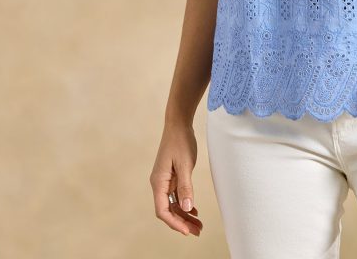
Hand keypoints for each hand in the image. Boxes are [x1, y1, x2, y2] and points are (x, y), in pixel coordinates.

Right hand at [150, 120, 203, 236]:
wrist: (178, 124)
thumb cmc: (180, 141)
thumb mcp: (185, 164)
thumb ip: (185, 187)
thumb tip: (186, 208)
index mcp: (158, 182)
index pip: (163, 210)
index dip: (174, 223)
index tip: (187, 231)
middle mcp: (159, 184)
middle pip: (168, 210)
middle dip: (181, 222)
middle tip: (197, 231)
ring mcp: (165, 180)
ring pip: (173, 204)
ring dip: (184, 215)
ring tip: (198, 225)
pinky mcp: (171, 176)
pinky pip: (176, 195)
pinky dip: (185, 204)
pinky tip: (194, 210)